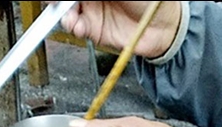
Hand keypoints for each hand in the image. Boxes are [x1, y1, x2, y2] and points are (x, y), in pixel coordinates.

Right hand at [60, 1, 181, 58]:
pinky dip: (71, 26)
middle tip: (56, 3)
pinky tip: (76, 25)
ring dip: (62, 12)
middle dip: (57, 0)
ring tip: (69, 16)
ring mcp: (91, 9)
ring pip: (65, 9)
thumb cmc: (152, 0)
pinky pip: (74, 26)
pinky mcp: (93, 29)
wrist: (164, 27)